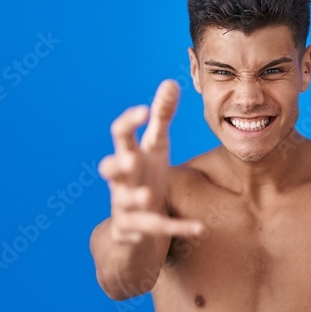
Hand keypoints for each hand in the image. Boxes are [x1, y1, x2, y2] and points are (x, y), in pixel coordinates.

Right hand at [99, 80, 204, 242]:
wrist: (132, 228)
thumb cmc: (144, 178)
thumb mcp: (154, 148)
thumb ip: (161, 118)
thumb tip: (171, 82)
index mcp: (128, 156)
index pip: (120, 136)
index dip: (129, 123)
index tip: (143, 110)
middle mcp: (121, 180)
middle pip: (110, 169)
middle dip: (118, 164)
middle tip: (131, 160)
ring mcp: (124, 206)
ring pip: (124, 201)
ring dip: (135, 197)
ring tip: (148, 195)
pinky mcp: (135, 230)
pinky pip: (155, 228)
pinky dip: (178, 228)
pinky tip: (200, 228)